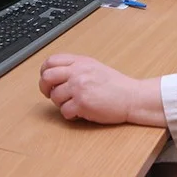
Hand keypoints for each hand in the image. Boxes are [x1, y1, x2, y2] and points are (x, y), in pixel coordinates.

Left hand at [38, 54, 165, 125]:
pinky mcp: (82, 104)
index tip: (48, 80)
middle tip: (51, 94)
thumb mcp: (94, 67)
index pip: (50, 61)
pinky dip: (70, 115)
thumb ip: (75, 67)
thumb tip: (53, 73)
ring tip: (74, 104)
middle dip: (45, 88)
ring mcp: (79, 88)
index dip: (44, 72)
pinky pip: (64, 111)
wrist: (131, 97)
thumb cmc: (115, 85)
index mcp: (80, 62)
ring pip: (54, 97)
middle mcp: (78, 72)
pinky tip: (80, 112)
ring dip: (61, 104)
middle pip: (47, 77)